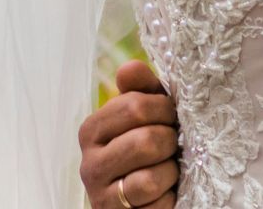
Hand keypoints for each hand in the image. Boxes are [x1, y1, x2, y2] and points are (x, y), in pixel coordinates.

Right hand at [79, 60, 180, 207]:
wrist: (139, 199)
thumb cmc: (147, 149)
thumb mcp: (146, 115)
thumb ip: (140, 89)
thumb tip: (130, 67)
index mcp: (92, 130)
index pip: (135, 105)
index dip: (164, 109)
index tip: (171, 116)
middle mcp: (90, 163)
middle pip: (146, 140)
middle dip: (171, 141)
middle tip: (173, 144)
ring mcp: (101, 195)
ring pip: (150, 178)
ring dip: (170, 172)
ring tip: (168, 168)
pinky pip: (155, 205)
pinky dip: (168, 197)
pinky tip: (165, 192)